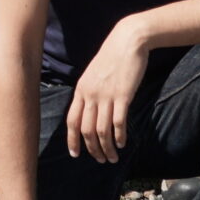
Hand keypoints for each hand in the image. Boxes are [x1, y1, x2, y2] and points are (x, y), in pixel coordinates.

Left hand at [65, 29, 149, 163]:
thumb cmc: (112, 56)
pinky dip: (119, 136)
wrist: (128, 40)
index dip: (72, 140)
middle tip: (100, 159)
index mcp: (81, 89)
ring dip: (106, 148)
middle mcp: (90, 94)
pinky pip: (118, 122)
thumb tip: (89, 111)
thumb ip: (89, 91)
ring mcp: (106, 95)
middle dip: (92, 149)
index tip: (76, 154)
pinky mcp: (123, 95)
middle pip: (86, 130)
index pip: (71, 121)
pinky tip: (122, 144)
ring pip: (102, 130)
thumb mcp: (93, 73)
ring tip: (112, 157)